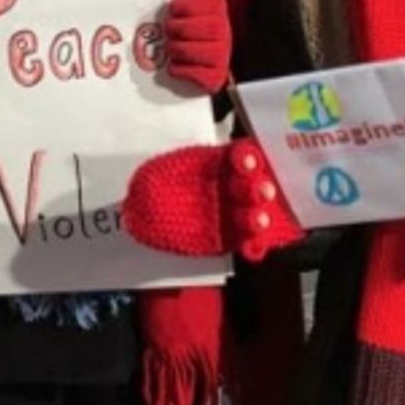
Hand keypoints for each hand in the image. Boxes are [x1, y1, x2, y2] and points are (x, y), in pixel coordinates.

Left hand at [123, 138, 303, 261]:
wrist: (142, 215)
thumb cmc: (151, 188)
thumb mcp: (151, 176)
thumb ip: (163, 178)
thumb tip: (161, 182)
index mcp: (218, 165)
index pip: (241, 157)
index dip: (246, 158)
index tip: (244, 161)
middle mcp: (231, 188)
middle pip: (254, 187)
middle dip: (259, 188)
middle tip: (262, 191)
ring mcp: (234, 215)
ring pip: (256, 215)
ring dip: (261, 217)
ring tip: (258, 220)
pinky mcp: (233, 239)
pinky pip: (251, 244)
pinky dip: (255, 247)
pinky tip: (251, 247)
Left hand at [162, 0, 230, 93]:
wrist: (204, 58)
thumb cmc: (191, 27)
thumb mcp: (188, 3)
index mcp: (216, 6)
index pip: (199, 3)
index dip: (181, 7)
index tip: (173, 10)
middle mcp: (224, 30)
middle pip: (196, 28)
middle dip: (177, 29)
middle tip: (169, 32)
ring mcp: (223, 55)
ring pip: (194, 51)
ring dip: (176, 50)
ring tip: (171, 49)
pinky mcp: (216, 77)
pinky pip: (197, 75)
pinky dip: (181, 71)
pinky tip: (176, 66)